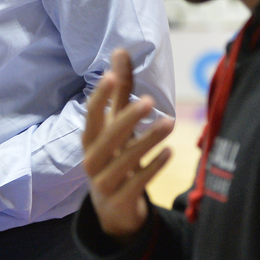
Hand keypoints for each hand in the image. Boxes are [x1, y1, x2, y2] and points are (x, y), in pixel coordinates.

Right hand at [83, 49, 173, 241]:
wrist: (112, 209)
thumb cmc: (114, 157)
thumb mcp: (115, 126)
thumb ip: (119, 91)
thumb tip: (120, 50)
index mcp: (89, 138)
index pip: (91, 114)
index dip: (100, 96)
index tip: (111, 75)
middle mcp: (92, 159)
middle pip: (108, 136)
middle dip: (128, 118)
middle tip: (151, 101)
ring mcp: (103, 182)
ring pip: (124, 160)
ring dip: (147, 141)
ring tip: (170, 124)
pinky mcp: (119, 201)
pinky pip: (136, 183)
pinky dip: (152, 167)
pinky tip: (169, 152)